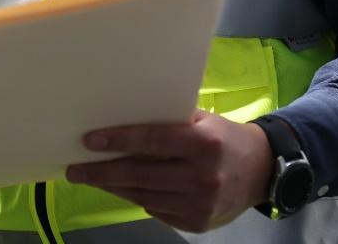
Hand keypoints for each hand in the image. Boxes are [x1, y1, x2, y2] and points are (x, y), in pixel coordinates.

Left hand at [64, 109, 272, 232]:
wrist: (262, 172)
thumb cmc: (223, 137)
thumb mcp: (201, 119)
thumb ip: (167, 120)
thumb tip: (121, 116)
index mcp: (203, 143)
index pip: (152, 141)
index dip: (118, 141)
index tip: (89, 141)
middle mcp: (203, 176)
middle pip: (141, 175)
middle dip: (102, 173)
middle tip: (75, 170)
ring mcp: (201, 204)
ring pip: (144, 196)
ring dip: (114, 187)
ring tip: (91, 178)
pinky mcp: (198, 223)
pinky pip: (157, 210)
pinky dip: (137, 198)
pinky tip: (122, 188)